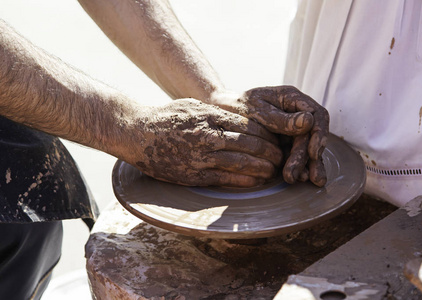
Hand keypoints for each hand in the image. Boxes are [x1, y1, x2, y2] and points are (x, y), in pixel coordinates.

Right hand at [122, 99, 282, 186]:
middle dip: (270, 152)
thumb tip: (239, 118)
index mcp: (209, 115)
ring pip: (241, 162)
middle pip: (250, 144)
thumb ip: (215, 112)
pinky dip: (245, 181)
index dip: (267, 134)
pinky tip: (257, 182)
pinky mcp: (194, 175)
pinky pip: (226, 179)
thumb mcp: (192, 106)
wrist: (136, 134)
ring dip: (262, 168)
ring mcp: (201, 157)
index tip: (276, 139)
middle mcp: (208, 135)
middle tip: (282, 157)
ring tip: (274, 170)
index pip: (248, 125)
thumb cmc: (164, 117)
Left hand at [210, 86, 328, 186]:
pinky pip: (295, 156)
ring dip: (307, 165)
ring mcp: (292, 130)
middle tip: (299, 175)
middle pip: (312, 136)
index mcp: (293, 99)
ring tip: (304, 180)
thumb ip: (281, 118)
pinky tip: (299, 178)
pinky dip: (298, 167)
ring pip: (307, 148)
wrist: (221, 113)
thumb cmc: (238, 106)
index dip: (319, 134)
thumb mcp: (257, 109)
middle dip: (307, 157)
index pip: (317, 114)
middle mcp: (297, 115)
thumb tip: (309, 121)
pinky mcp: (285, 144)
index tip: (312, 152)